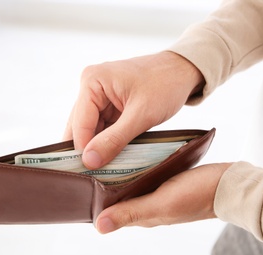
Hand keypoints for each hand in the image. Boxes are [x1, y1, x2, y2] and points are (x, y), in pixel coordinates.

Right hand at [64, 51, 203, 168]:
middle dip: (87, 149)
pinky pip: (102, 128)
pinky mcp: (108, 104)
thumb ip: (114, 139)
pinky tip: (111, 157)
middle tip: (92, 176)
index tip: (89, 173)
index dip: (83, 150)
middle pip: (80, 126)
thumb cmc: (165, 84)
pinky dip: (106, 142)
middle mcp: (90, 86)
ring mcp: (98, 96)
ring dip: (97, 148)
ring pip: (90, 130)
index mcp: (92, 81)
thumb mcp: (141, 115)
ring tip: (103, 169)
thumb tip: (89, 161)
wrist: (183, 71)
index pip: (79, 123)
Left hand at [95, 163, 231, 233]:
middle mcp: (147, 205)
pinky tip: (131, 154)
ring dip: (118, 174)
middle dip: (103, 183)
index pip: (111, 210)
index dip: (94, 200)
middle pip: (118, 196)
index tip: (79, 182)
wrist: (230, 185)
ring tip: (105, 155)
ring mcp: (157, 193)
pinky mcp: (167, 181)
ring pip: (131, 184)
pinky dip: (135, 167)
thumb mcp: (161, 204)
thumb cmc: (197, 195)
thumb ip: (131, 212)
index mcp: (143, 214)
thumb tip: (99, 226)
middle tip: (88, 162)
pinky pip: (145, 175)